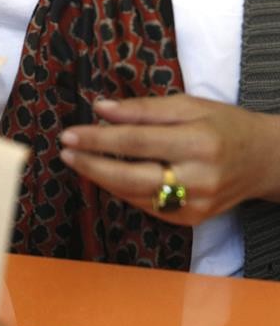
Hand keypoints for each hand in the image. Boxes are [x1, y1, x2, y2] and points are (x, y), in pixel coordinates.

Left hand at [59, 95, 279, 225]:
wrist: (265, 160)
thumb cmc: (224, 125)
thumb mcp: (189, 106)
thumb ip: (142, 109)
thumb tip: (99, 108)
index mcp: (199, 141)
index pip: (136, 141)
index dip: (98, 139)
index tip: (69, 134)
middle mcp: (198, 177)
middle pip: (130, 176)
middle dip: (91, 165)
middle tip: (65, 152)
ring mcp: (194, 204)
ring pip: (133, 195)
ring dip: (101, 179)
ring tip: (79, 161)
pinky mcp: (189, 220)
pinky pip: (144, 206)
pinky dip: (122, 190)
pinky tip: (106, 176)